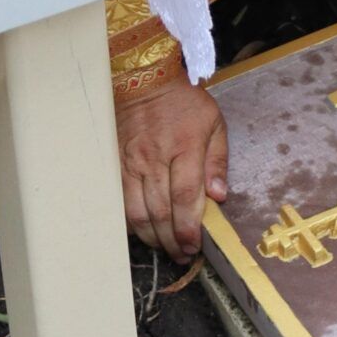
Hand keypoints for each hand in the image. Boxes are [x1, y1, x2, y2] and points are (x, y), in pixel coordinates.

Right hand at [117, 78, 228, 261]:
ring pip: (138, 213)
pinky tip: (144, 232)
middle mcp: (155, 158)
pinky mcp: (117, 166)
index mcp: (184, 146)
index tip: (196, 245)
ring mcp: (132, 163)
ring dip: (152, 238)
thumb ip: (217, 160)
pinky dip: (132, 224)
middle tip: (183, 254)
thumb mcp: (214, 123)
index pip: (185, 196)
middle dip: (172, 240)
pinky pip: (121, 203)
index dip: (189, 226)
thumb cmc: (185, 103)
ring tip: (166, 248)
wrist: (145, 82)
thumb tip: (219, 196)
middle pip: (160, 211)